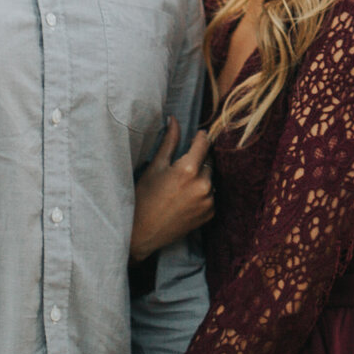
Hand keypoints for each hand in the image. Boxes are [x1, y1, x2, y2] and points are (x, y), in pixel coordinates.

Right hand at [132, 116, 214, 261]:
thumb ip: (169, 142)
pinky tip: (185, 198)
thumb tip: (174, 119)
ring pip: (210, 178)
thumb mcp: (155, 167)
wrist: (142, 233)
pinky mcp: (210, 214)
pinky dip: (202, 193)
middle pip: (208, 161)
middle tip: (181, 167)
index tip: (197, 135)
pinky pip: (211, 195)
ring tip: (181, 185)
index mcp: (189, 170)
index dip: (200, 137)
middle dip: (198, 160)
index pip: (204, 143)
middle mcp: (203, 185)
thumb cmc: (143, 197)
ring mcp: (208, 201)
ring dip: (201, 177)